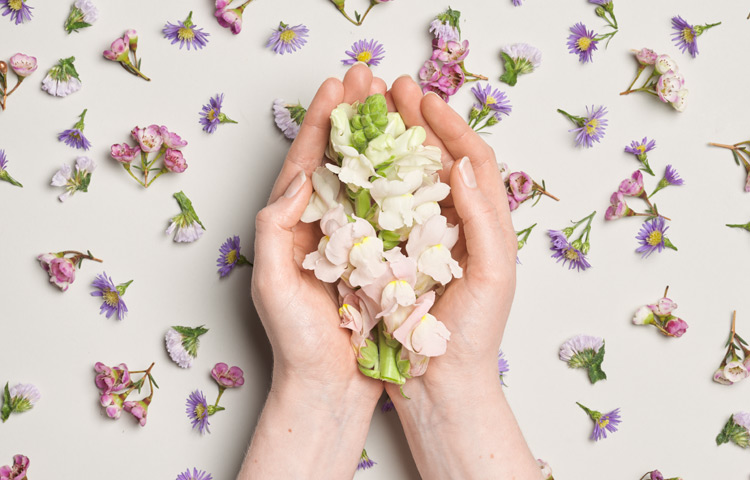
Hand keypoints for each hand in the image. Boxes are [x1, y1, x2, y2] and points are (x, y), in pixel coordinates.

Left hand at [240, 64, 387, 478]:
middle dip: (350, 117)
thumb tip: (299, 177)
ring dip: (376, 141)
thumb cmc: (296, 342)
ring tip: (392, 106)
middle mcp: (317, 226)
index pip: (304, 162)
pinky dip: (397, 181)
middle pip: (334, 159)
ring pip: (362, 179)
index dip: (319, 123)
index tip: (337, 87)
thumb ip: (274, 228)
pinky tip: (413, 160)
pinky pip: (385, 210)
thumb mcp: (272, 283)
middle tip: (368, 79)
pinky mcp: (373, 257)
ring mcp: (347, 239)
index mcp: (288, 226)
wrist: (328, 386)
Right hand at [384, 76, 516, 399]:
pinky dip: (367, 182)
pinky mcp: (392, 254)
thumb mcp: (492, 276)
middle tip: (390, 87)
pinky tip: (351, 162)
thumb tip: (462, 163)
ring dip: (387, 143)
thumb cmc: (473, 334)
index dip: (449, 124)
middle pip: (435, 159)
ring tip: (368, 111)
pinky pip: (379, 210)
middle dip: (414, 120)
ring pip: (404, 178)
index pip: (471, 159)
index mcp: (483, 221)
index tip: (424, 99)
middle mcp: (452, 222)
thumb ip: (483, 219)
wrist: (441, 383)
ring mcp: (421, 237)